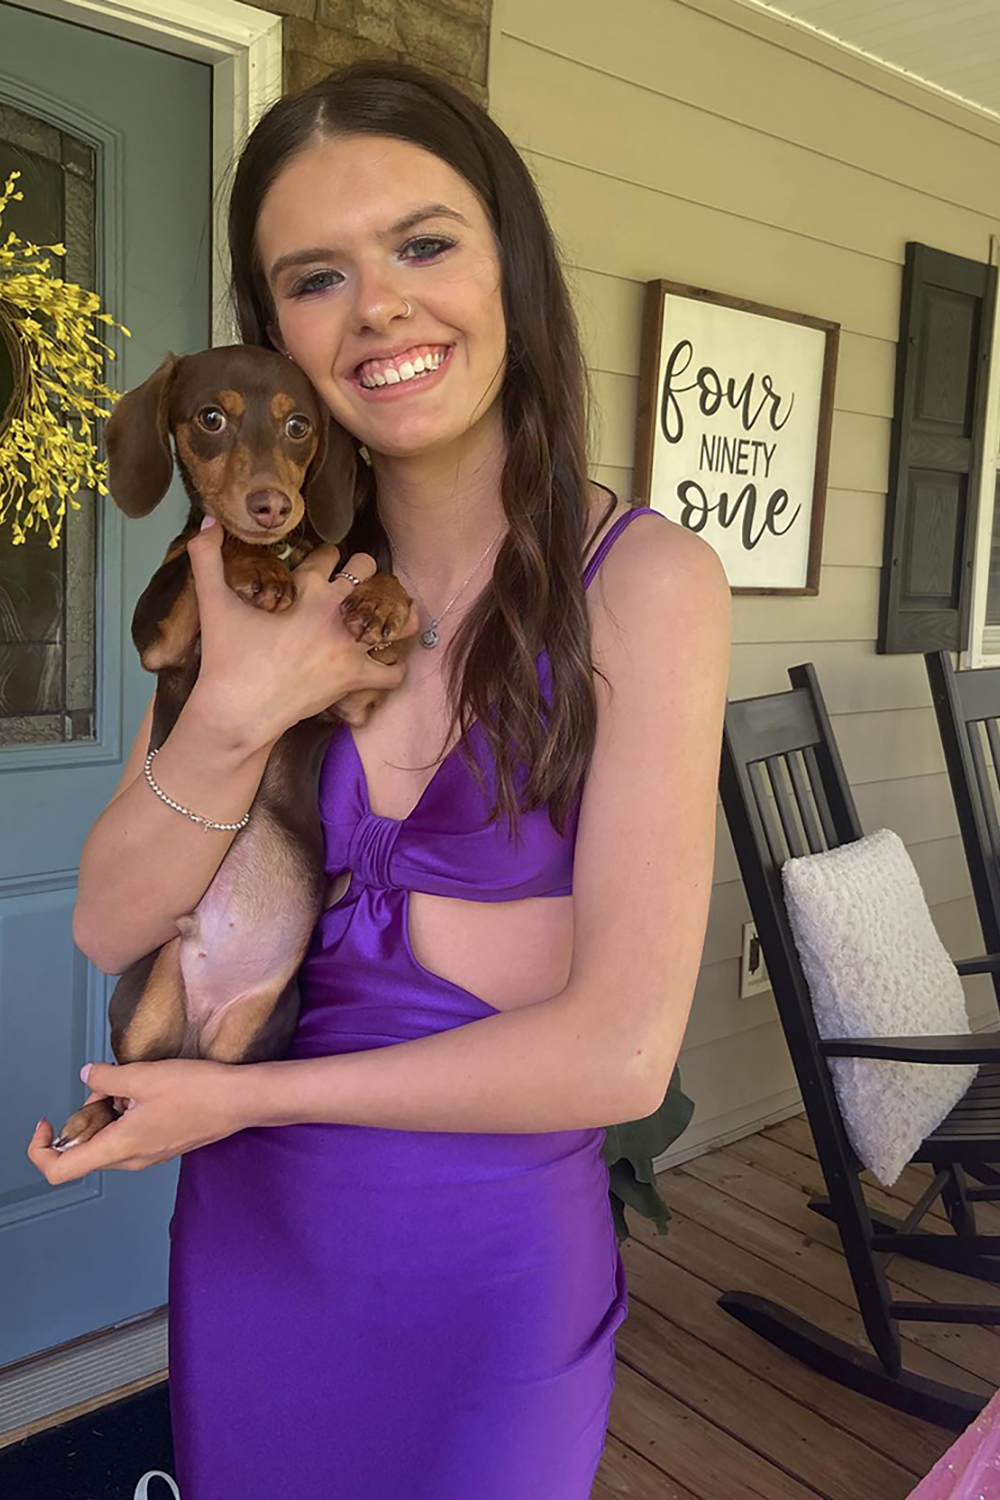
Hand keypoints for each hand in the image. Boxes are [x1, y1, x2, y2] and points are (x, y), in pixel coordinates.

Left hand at [26, 1058, 247, 1182]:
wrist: (240, 1100)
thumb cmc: (197, 1091)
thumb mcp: (143, 1075)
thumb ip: (107, 1077)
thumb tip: (88, 1075)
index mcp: (119, 1147)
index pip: (59, 1169)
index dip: (40, 1148)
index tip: (47, 1121)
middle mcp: (131, 1159)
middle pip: (83, 1150)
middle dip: (83, 1117)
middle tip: (104, 1086)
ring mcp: (149, 1156)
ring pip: (108, 1141)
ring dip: (106, 1114)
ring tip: (129, 1084)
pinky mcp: (163, 1146)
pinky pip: (130, 1137)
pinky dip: (126, 1117)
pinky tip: (147, 1092)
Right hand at [186, 520, 414, 750]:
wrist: (237, 711)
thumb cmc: (226, 658)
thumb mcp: (212, 602)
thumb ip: (206, 557)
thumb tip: (208, 519)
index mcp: (306, 589)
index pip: (331, 553)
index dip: (328, 556)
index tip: (324, 565)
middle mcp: (335, 613)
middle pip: (367, 572)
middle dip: (363, 575)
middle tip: (354, 588)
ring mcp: (349, 646)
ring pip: (395, 619)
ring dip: (394, 615)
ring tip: (385, 617)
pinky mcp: (355, 678)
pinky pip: (393, 672)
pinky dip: (394, 667)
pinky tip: (385, 663)